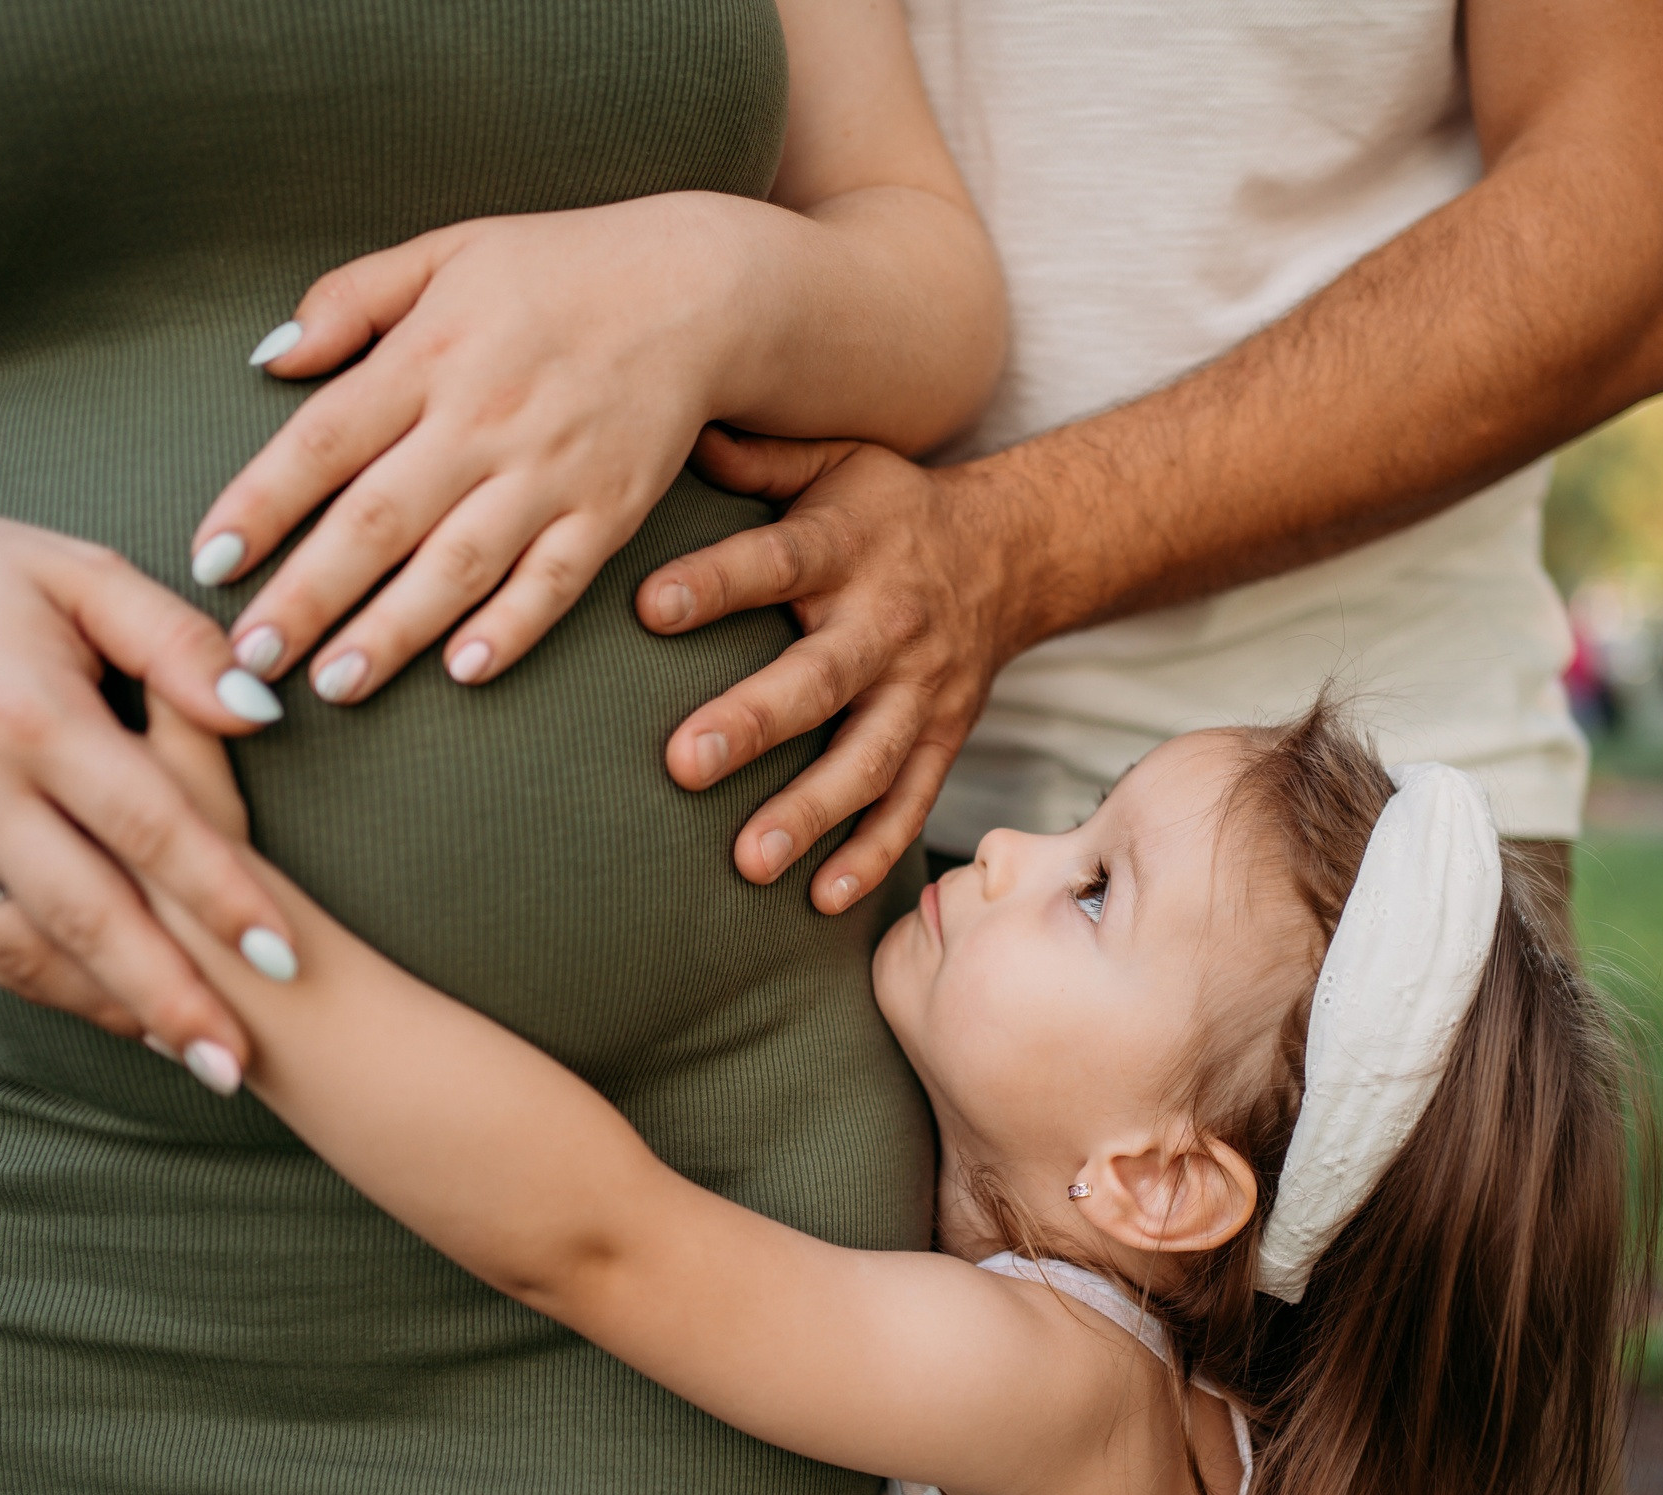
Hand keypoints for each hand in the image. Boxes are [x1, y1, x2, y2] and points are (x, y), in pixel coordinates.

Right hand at [0, 405, 298, 1084]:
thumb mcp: (79, 577)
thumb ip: (178, 643)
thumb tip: (266, 711)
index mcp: (33, 713)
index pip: (151, 826)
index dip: (221, 899)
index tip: (284, 963)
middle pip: (89, 916)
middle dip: (170, 1000)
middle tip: (239, 1067)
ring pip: (23, 950)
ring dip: (109, 1012)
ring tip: (189, 1057)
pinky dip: (40, 985)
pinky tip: (108, 1010)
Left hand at [190, 197, 762, 703]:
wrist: (696, 288)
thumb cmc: (558, 270)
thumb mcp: (444, 252)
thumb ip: (350, 301)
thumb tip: (268, 359)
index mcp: (429, 355)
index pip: (324, 440)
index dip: (262, 503)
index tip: (210, 560)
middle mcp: (484, 419)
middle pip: (379, 518)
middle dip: (309, 594)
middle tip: (251, 656)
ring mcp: (551, 471)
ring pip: (460, 563)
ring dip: (395, 630)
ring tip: (336, 685)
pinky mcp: (610, 510)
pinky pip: (556, 579)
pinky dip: (514, 625)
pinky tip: (465, 670)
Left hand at [635, 427, 1024, 913]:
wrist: (1013, 554)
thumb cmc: (889, 509)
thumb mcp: (837, 462)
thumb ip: (759, 458)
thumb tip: (671, 426)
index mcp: (849, 547)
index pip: (778, 562)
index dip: (716, 584)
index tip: (649, 607)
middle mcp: (886, 625)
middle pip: (819, 678)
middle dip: (754, 721)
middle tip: (683, 762)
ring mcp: (920, 692)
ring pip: (866, 759)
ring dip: (810, 812)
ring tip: (747, 860)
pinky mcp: (943, 740)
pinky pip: (911, 803)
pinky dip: (872, 855)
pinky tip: (820, 900)